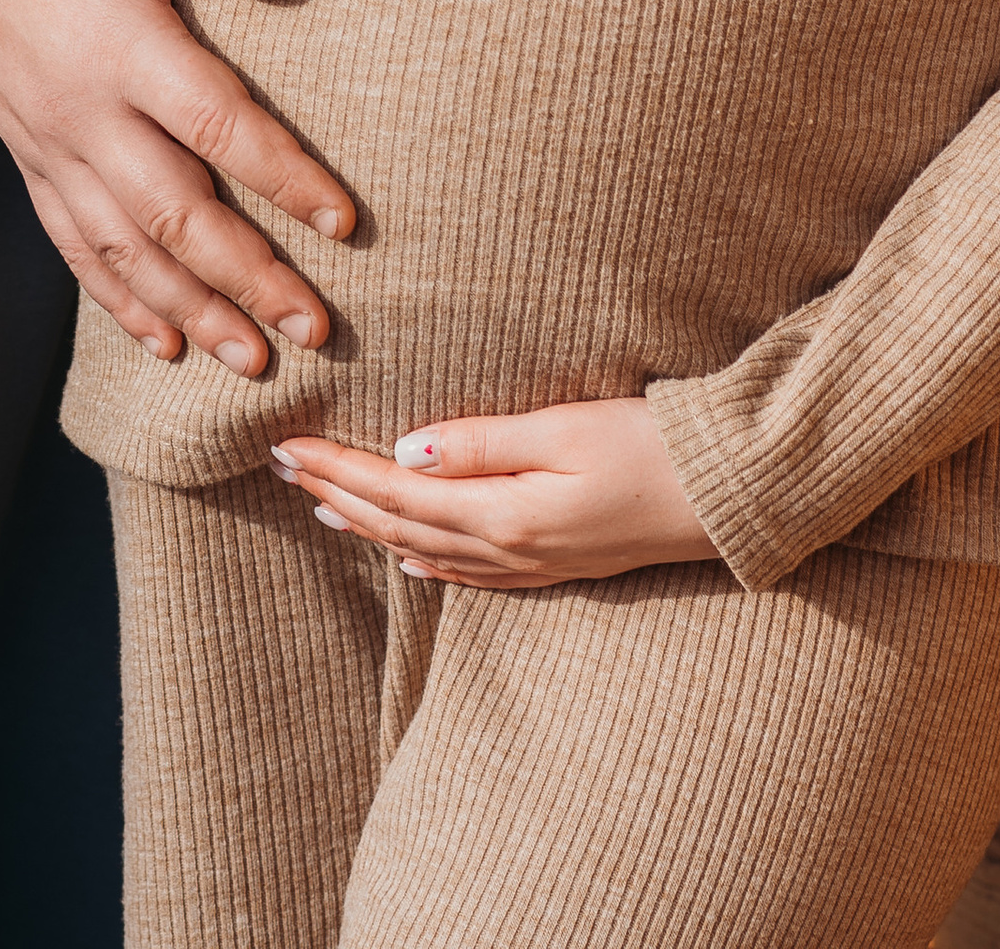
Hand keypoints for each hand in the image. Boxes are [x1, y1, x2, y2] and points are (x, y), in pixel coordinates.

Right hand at [0, 0, 353, 376]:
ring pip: (125, 249)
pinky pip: (72, 242)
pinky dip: (118, 299)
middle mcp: (80, 107)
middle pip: (175, 214)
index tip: (344, 223)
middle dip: (248, 278)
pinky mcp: (27, 152)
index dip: (283, 178)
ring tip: (254, 361)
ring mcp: (47, 139)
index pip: (217, 126)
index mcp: (119, 40)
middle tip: (317, 328)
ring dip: (192, 309)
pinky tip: (162, 341)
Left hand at [269, 397, 719, 590]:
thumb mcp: (563, 428)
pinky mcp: (554, 564)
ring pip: (424, 549)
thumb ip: (482, 441)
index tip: (286, 442)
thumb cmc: (647, 447)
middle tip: (279, 464)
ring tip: (320, 502)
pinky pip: (467, 571)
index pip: (394, 491)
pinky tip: (404, 554)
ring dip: (367, 525)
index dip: (335, 467)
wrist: (721, 497)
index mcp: (502, 514)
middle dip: (334, 493)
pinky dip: (422, 559)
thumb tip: (405, 450)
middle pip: (397, 524)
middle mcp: (507, 550)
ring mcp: (531, 564)